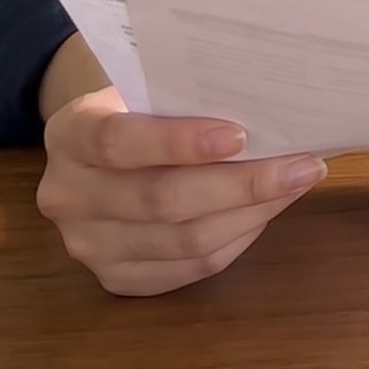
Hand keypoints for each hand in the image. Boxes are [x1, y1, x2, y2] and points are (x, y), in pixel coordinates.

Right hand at [36, 86, 326, 296]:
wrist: (92, 155)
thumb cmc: (134, 109)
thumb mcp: (141, 88)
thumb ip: (183, 98)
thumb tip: (271, 103)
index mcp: (70, 135)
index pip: (119, 142)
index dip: (179, 142)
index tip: (240, 134)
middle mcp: (68, 196)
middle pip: (160, 201)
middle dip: (240, 185)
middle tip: (300, 165)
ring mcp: (87, 247)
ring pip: (183, 243)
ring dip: (250, 214)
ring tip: (296, 185)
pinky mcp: (116, 280)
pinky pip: (189, 269)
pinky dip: (237, 240)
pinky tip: (265, 212)